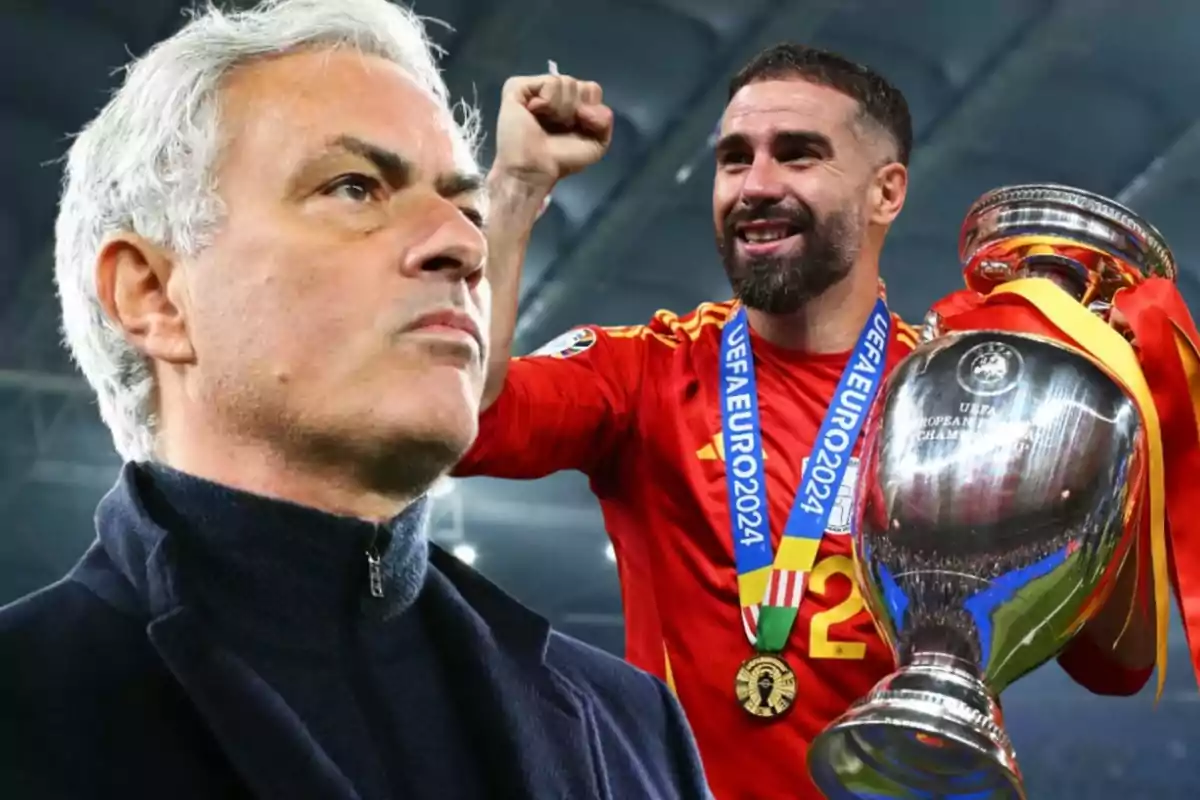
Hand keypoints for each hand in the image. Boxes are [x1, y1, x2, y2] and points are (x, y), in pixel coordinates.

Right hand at [491, 72, 612, 192]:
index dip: (590, 109)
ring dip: (561, 110)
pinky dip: (549, 102)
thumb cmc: (561, 159)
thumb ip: (605, 121)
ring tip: (544, 124)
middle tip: (560, 128)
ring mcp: (535, 88)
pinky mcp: (518, 86)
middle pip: (580, 84)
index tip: (579, 127)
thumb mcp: (596, 144)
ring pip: (565, 82)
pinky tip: (534, 113)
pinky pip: (550, 82)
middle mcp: (554, 93)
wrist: (535, 168)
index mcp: (571, 103)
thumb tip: (586, 107)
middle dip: (575, 109)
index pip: (592, 89)